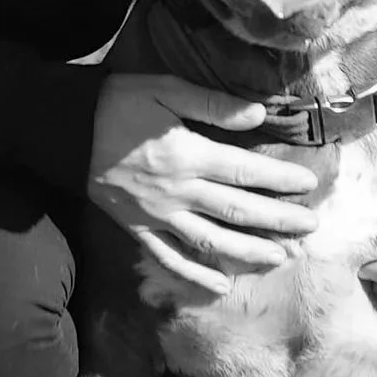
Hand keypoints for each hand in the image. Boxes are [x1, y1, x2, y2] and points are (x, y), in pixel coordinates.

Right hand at [87, 72, 322, 301]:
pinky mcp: (138, 229)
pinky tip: (221, 286)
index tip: (309, 186)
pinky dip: (195, 276)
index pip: (245, 172)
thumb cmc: (118, 104)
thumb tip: (258, 117)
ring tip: (281, 258)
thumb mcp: (165, 89)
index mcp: (188, 154)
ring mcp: (158, 216)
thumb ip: (212, 104)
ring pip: (211, 242)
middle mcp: (178, 191)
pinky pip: (170, 259)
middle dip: (278, 220)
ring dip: (248, 252)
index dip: (280, 181)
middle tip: (311, 228)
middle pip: (237, 210)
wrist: (64, 131)